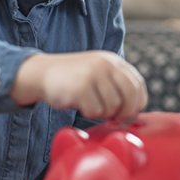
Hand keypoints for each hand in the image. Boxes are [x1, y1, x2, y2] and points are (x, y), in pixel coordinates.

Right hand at [12, 51, 146, 121]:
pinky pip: (95, 111)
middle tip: (115, 119)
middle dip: (125, 112)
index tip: (129, 114)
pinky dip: (89, 113)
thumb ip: (117, 85)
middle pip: (130, 96)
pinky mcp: (80, 87)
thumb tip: (134, 111)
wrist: (42, 73)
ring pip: (112, 106)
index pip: (138, 84)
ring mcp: (93, 74)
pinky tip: (80, 105)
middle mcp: (105, 64)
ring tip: (90, 106)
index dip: (137, 103)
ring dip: (102, 113)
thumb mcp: (99, 73)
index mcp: (113, 61)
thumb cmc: (73, 80)